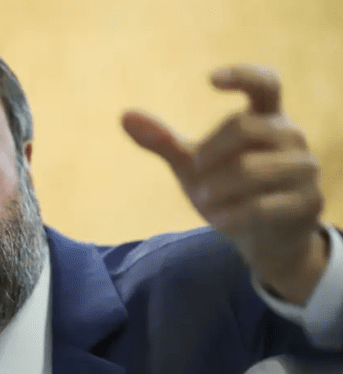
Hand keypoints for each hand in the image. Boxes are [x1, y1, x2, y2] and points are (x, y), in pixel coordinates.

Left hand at [122, 65, 327, 304]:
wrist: (264, 238)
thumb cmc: (228, 191)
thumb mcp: (193, 166)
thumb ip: (164, 141)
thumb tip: (124, 116)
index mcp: (266, 118)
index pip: (264, 83)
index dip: (241, 75)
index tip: (209, 80)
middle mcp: (291, 136)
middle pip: (243, 126)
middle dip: (209, 153)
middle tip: (195, 175)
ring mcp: (305, 169)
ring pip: (252, 169)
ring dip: (218, 188)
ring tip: (205, 201)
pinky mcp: (308, 202)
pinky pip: (263, 206)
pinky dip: (232, 215)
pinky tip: (220, 221)